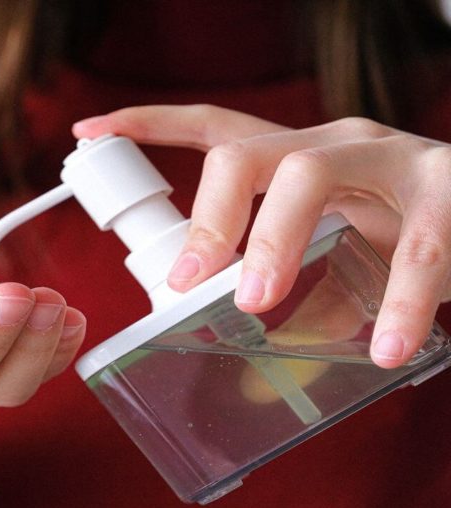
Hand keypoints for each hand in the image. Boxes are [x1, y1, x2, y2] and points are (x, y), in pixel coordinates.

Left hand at [74, 105, 450, 367]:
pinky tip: (387, 347)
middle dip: (210, 215)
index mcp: (300, 159)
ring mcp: (394, 159)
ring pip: (312, 176)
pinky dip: (399, 301)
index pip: (217, 129)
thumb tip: (247, 381)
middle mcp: (338, 145)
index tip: (89, 133)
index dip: (151, 125)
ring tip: (256, 305)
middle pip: (251, 154)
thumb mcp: (340, 261)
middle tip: (189, 282)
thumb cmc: (404, 237)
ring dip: (275, 243)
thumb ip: (298, 303)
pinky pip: (418, 245)